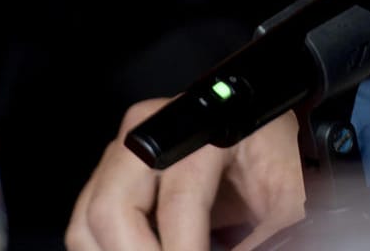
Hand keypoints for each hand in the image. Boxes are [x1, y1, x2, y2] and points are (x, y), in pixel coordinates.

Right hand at [66, 100, 306, 250]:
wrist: (259, 131)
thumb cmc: (272, 156)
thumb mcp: (285, 198)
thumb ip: (263, 239)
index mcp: (201, 130)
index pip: (180, 203)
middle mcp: (150, 131)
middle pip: (112, 210)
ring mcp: (121, 151)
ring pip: (88, 222)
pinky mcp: (107, 173)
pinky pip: (85, 226)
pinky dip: (107, 250)